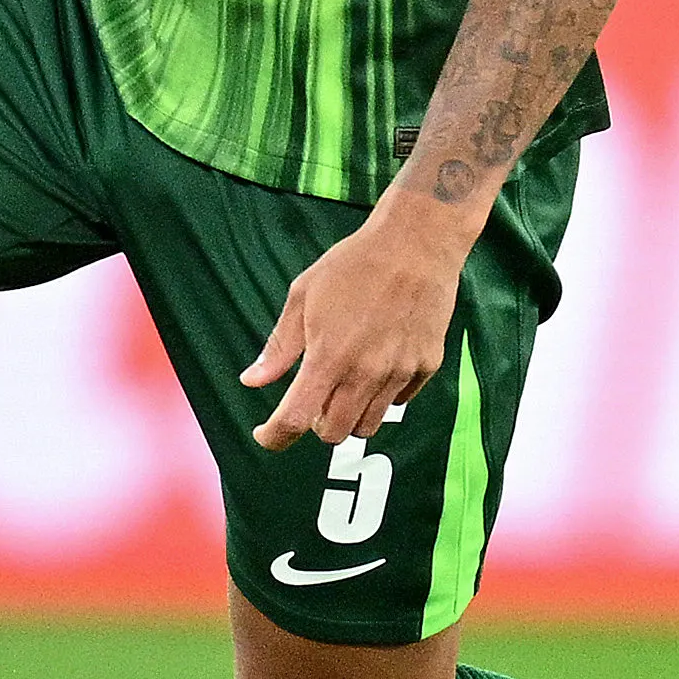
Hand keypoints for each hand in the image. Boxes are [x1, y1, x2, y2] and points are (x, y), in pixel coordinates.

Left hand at [241, 204, 476, 450]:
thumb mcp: (303, 296)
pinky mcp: (426, 365)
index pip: (296, 420)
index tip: (266, 434)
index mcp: (329, 357)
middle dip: (317, 423)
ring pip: (369, 424)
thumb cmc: (354, 264)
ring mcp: (400, 372)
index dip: (275, 436)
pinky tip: (378, 365)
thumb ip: (279, 346)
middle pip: (335, 434)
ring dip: (350, 414)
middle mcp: (365, 373)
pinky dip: (383, 395)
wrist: (417, 242)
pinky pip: (400, 401)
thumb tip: (252, 381)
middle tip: (314, 397)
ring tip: (347, 383)